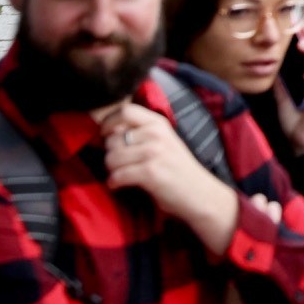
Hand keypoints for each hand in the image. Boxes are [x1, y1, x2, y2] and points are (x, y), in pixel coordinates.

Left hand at [95, 102, 242, 254]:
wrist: (199, 193)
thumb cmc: (177, 169)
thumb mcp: (163, 141)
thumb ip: (141, 133)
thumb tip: (110, 131)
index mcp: (159, 123)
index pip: (126, 110)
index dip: (108, 122)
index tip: (104, 135)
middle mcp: (156, 134)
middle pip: (112, 138)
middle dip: (109, 154)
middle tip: (119, 164)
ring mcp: (154, 152)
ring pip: (111, 158)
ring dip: (111, 170)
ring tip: (121, 175)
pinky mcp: (150, 172)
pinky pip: (117, 175)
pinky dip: (114, 183)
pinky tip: (120, 185)